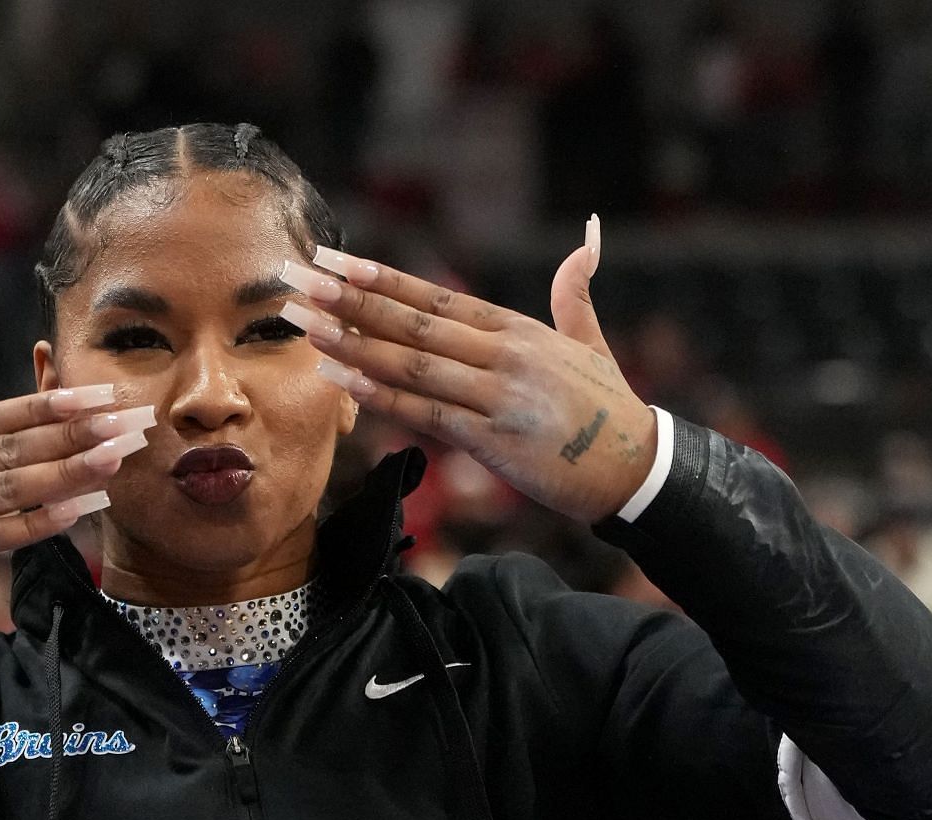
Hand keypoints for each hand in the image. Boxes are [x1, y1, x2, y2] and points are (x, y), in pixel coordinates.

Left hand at [278, 218, 656, 524]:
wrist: (635, 468)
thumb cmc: (608, 408)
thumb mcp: (591, 342)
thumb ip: (575, 293)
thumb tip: (587, 240)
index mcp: (516, 330)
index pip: (435, 298)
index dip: (380, 279)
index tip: (334, 260)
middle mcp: (502, 355)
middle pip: (412, 323)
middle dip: (348, 300)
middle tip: (296, 280)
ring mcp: (496, 396)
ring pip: (411, 364)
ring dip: (351, 342)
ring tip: (302, 324)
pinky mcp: (492, 440)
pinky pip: (426, 413)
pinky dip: (382, 395)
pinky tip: (341, 377)